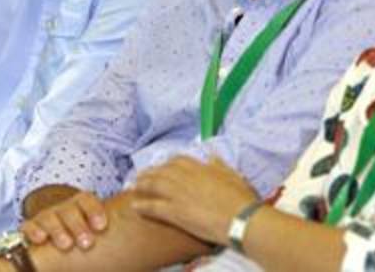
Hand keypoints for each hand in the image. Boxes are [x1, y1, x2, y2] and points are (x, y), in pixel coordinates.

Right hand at [20, 189, 107, 250]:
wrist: (58, 235)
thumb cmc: (84, 236)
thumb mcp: (99, 232)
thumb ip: (113, 233)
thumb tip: (146, 249)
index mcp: (81, 206)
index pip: (87, 200)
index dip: (94, 211)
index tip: (101, 226)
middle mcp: (63, 209)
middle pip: (69, 209)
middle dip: (77, 224)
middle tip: (87, 242)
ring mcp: (46, 217)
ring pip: (50, 217)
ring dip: (58, 230)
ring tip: (66, 245)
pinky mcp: (30, 228)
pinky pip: (28, 226)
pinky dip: (34, 231)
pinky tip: (40, 239)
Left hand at [130, 156, 257, 245]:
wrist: (241, 219)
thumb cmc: (241, 199)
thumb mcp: (233, 176)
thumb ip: (220, 165)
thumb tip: (212, 155)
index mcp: (200, 168)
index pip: (178, 161)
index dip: (167, 164)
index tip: (162, 167)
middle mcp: (186, 177)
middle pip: (161, 171)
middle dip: (150, 173)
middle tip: (140, 176)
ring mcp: (179, 193)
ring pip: (154, 185)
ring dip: (141, 185)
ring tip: (133, 187)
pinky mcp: (175, 211)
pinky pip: (153, 206)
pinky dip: (142, 206)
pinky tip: (135, 207)